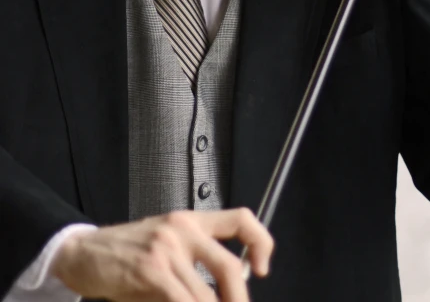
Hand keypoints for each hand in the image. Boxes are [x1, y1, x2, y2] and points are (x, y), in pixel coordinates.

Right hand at [50, 208, 273, 301]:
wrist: (84, 253)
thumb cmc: (127, 254)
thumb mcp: (166, 247)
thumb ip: (195, 263)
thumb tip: (225, 293)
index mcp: (192, 220)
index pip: (241, 219)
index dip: (261, 243)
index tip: (262, 270)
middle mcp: (183, 229)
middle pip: (230, 268)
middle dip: (238, 301)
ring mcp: (168, 248)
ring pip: (206, 296)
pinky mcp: (151, 270)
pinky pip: (184, 301)